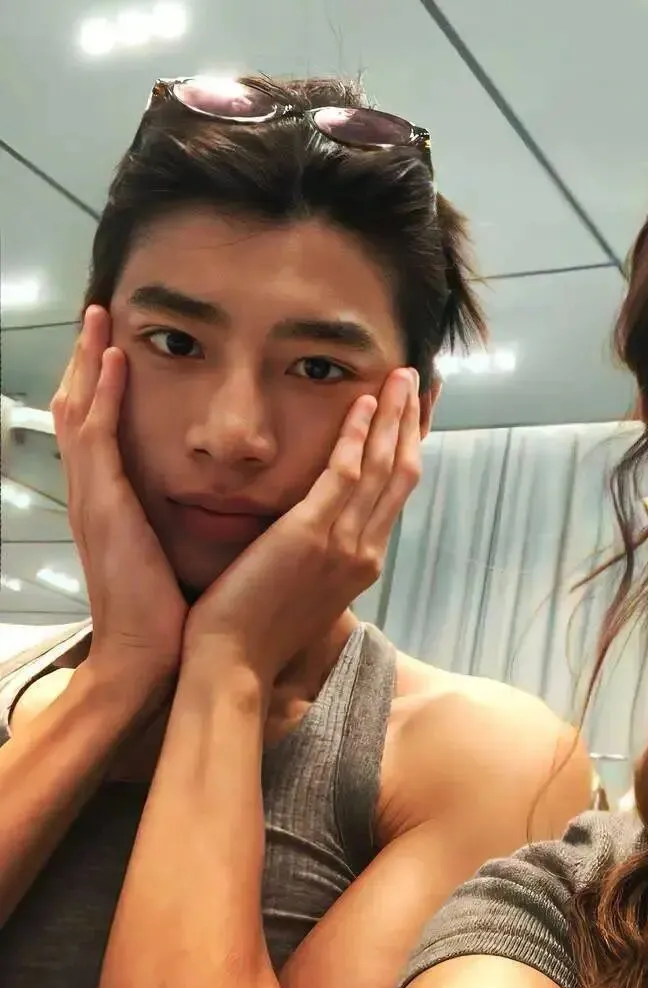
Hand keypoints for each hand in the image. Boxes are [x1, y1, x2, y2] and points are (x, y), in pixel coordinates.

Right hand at [51, 306, 187, 681]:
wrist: (148, 656)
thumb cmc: (168, 611)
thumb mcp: (170, 552)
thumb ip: (175, 519)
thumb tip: (211, 501)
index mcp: (113, 502)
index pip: (102, 428)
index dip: (104, 385)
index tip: (117, 346)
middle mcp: (95, 492)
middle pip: (81, 408)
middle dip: (86, 360)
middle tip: (98, 314)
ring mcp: (93, 497)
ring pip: (80, 410)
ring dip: (86, 360)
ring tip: (97, 316)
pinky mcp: (104, 506)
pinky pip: (97, 437)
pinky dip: (100, 394)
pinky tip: (112, 358)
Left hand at [183, 367, 421, 684]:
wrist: (233, 662)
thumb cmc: (257, 631)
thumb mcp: (304, 591)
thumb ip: (321, 557)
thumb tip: (318, 532)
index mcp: (363, 561)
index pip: (396, 493)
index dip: (409, 448)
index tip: (415, 416)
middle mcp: (366, 550)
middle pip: (402, 473)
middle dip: (412, 422)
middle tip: (419, 381)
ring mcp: (344, 542)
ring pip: (382, 466)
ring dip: (394, 416)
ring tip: (400, 375)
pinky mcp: (311, 533)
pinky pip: (344, 472)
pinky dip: (357, 435)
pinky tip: (363, 402)